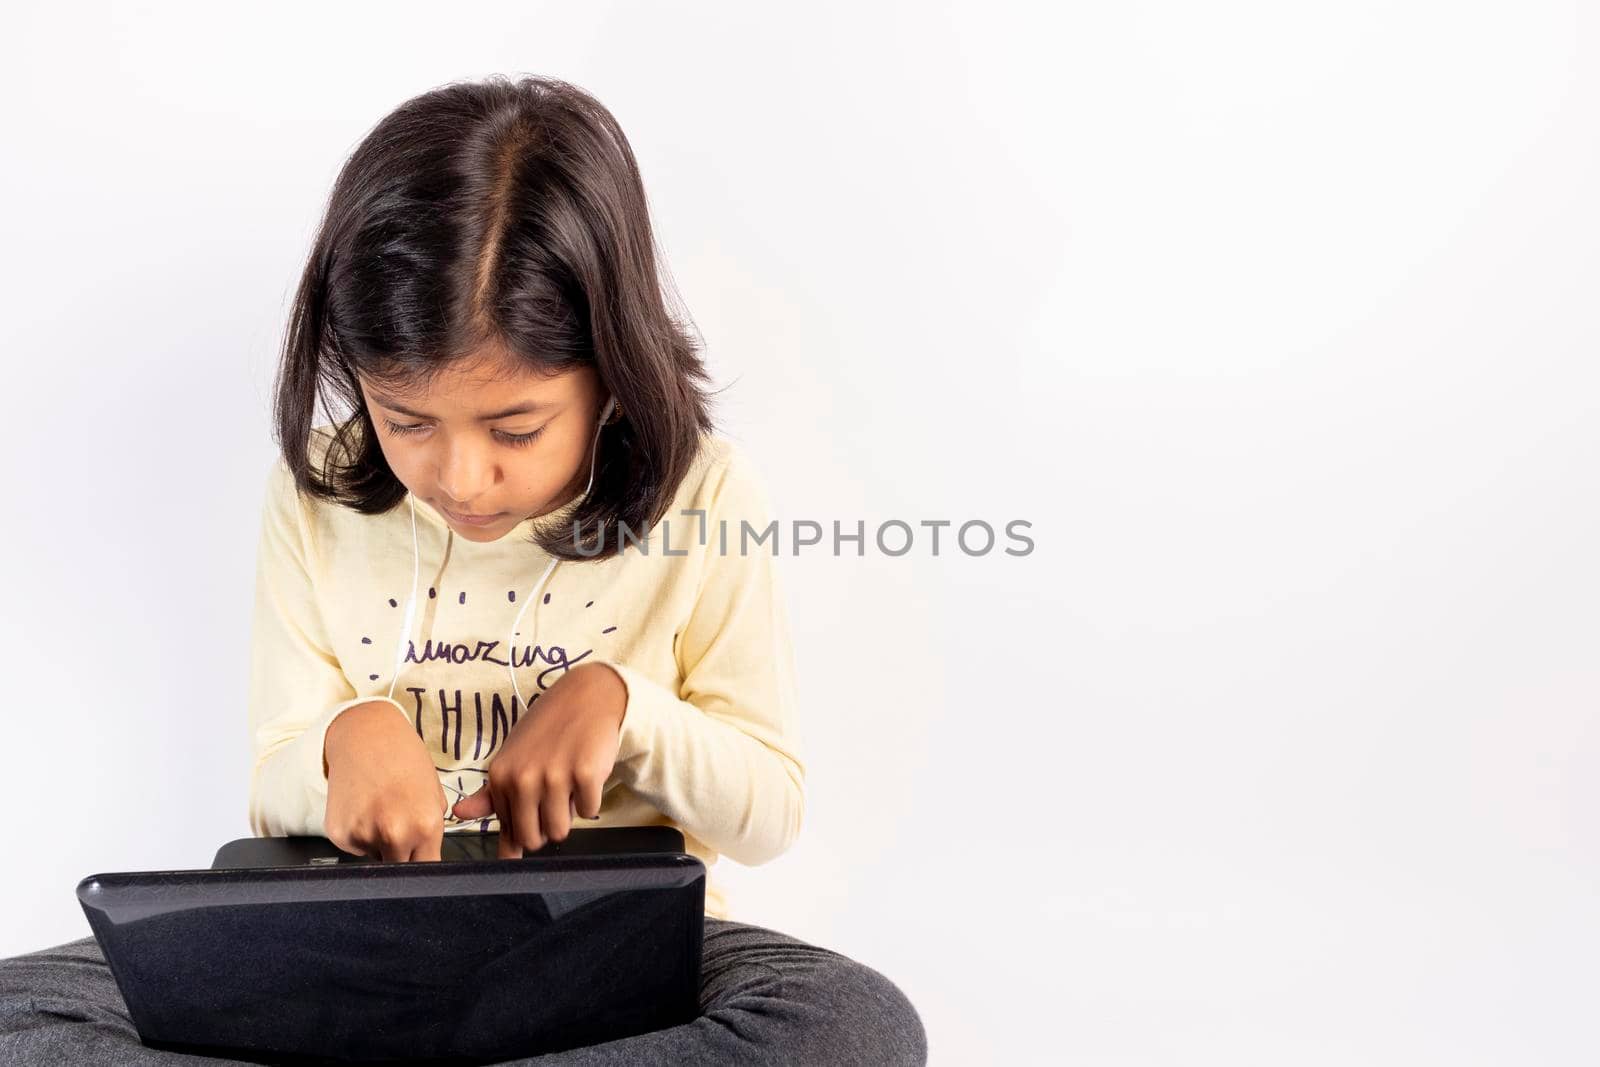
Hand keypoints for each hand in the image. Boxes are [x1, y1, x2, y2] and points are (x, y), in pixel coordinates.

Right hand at [324, 700, 447, 862]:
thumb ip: (433, 828)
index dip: (425, 864)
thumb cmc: (404, 759)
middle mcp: (393, 833)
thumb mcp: (434, 793)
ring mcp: (363, 835)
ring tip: (381, 811)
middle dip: (403, 856)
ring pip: (376, 858)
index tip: (422, 859)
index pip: (427, 868)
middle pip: (400, 869)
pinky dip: (361, 836)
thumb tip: (429, 852)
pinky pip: (355, 848)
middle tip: (401, 830)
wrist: (365, 736)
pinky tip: (364, 809)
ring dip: (380, 845)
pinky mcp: (339, 834)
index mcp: (424, 825)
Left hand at [451, 662, 626, 857]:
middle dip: (547, 826)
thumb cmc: (548, 729)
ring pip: (560, 831)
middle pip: (533, 840)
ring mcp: (554, 777)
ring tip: (569, 783)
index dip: (527, 827)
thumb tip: (459, 815)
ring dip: (569, 813)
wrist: (586, 696)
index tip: (535, 814)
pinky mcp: (585, 774)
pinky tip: (586, 773)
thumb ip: (489, 794)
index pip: (510, 834)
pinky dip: (591, 798)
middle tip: (554, 796)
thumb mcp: (512, 758)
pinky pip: (589, 811)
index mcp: (501, 777)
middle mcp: (523, 779)